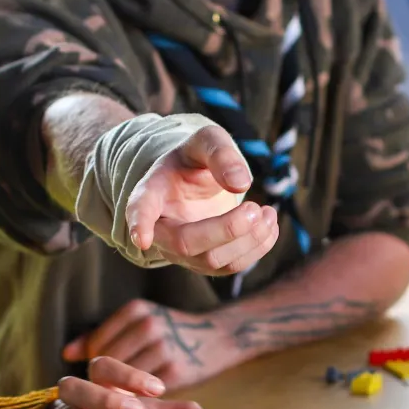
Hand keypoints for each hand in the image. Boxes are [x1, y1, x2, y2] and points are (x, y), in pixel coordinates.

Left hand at [63, 300, 237, 390]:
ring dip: (122, 393)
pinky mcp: (178, 371)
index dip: (97, 367)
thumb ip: (101, 336)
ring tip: (128, 397)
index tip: (105, 377)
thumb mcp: (139, 322)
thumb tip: (67, 353)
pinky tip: (145, 400)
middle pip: (108, 364)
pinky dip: (142, 399)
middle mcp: (149, 325)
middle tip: (114, 392)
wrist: (221, 336)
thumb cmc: (171, 332)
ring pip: (125, 380)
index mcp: (136, 310)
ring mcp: (164, 347)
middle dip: (106, 382)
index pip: (98, 346)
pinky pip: (147, 392)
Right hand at [125, 125, 278, 274]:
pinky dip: (257, 248)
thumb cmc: (196, 159)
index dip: (140, 224)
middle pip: (185, 242)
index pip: (141, 209)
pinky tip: (268, 224)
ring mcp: (181, 250)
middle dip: (225, 229)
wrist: (198, 181)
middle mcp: (161, 228)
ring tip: (268, 211)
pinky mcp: (205, 261)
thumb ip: (220, 153)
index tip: (142, 238)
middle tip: (255, 207)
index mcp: (152, 192)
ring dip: (247, 240)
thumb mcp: (207, 141)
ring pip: (211, 260)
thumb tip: (240, 183)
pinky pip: (230, 267)